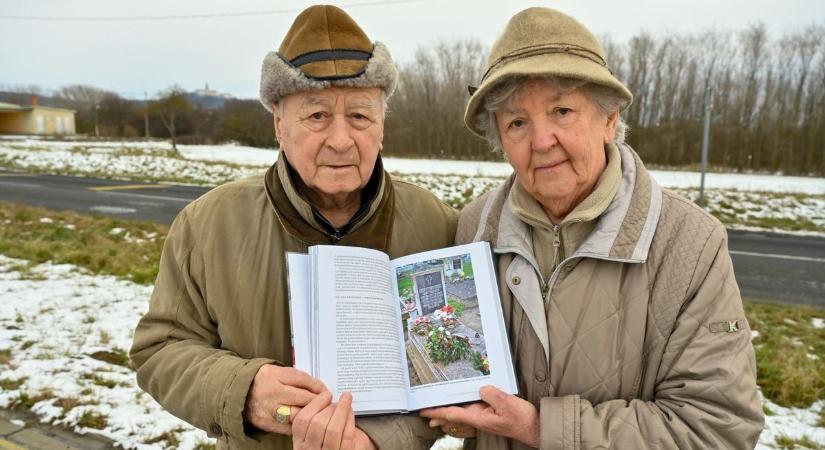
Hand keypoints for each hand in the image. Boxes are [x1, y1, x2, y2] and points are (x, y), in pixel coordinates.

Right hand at [243, 364, 327, 433]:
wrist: (240, 395)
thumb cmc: (264, 382)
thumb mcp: (278, 372)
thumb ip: (297, 378)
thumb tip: (320, 388)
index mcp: (275, 375)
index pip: (303, 380)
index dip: (318, 387)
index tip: (326, 391)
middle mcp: (271, 392)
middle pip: (303, 398)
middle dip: (318, 402)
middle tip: (326, 403)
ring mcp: (269, 409)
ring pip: (298, 415)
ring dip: (310, 415)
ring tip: (317, 414)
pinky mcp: (266, 423)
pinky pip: (289, 427)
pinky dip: (299, 425)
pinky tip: (304, 422)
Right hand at [291, 392, 375, 449]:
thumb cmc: (325, 445)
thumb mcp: (311, 436)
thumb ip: (312, 420)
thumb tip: (323, 397)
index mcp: (299, 444)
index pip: (301, 421)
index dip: (315, 404)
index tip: (326, 394)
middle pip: (317, 423)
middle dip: (329, 406)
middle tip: (336, 400)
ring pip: (333, 429)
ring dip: (342, 409)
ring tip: (346, 400)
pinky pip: (347, 436)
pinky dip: (350, 420)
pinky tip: (351, 412)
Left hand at [420, 386, 538, 446]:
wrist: (535, 427)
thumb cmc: (522, 419)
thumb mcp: (507, 403)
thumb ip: (491, 394)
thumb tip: (481, 388)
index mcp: (480, 418)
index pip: (453, 414)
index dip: (438, 412)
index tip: (424, 411)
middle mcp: (479, 419)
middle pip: (454, 416)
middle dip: (439, 414)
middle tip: (424, 413)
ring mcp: (485, 417)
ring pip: (462, 414)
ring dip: (449, 412)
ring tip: (436, 411)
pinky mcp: (491, 414)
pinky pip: (473, 410)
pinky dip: (463, 408)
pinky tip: (461, 406)